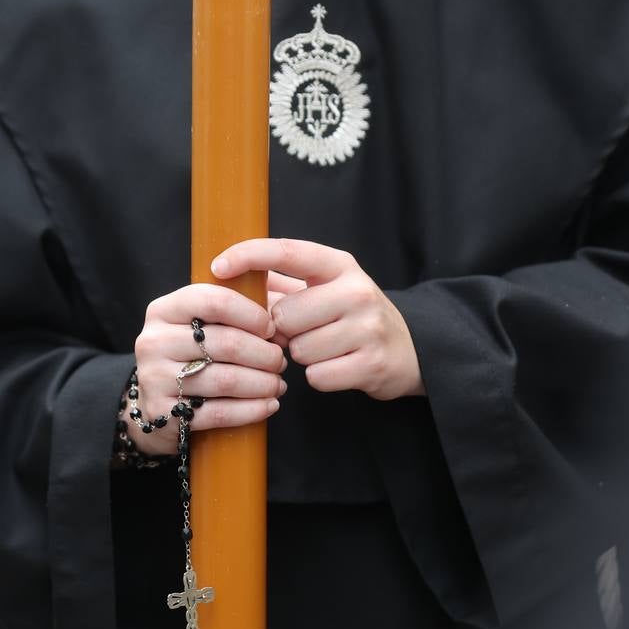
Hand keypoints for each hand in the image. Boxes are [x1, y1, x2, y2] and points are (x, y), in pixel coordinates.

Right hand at [129, 284, 286, 456]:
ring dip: (263, 383)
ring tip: (277, 384)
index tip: (271, 329)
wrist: (151, 403)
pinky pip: (219, 413)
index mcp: (163, 310)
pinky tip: (269, 405)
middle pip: (226, 343)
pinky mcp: (162, 414)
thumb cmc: (188, 356)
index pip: (214, 301)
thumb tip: (281, 320)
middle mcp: (154, 341)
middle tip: (280, 362)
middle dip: (265, 355)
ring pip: (226, 380)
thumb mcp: (198, 325)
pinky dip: (252, 410)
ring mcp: (154, 379)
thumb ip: (234, 312)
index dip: (252, 315)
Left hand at [213, 239, 423, 400]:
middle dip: (283, 330)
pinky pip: (316, 376)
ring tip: (324, 348)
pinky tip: (336, 366)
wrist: (410, 350)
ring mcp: (368, 328)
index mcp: (339, 265)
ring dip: (302, 356)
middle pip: (284, 315)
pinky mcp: (372, 364)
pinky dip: (319, 377)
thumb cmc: (351, 317)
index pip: (286, 252)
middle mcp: (357, 291)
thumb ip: (281, 284)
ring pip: (298, 350)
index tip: (217, 266)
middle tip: (302, 332)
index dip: (248, 256)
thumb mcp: (325, 289)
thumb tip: (226, 280)